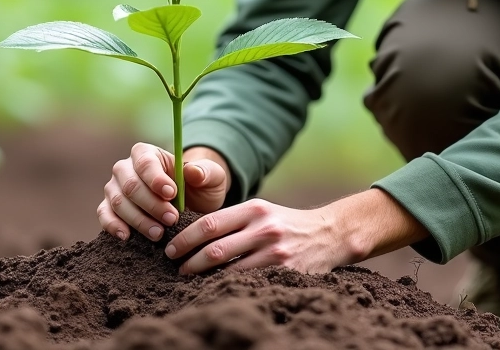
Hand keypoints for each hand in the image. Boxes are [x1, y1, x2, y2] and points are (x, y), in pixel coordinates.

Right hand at [97, 143, 229, 241]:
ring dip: (138, 220)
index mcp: (147, 153)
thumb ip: (206, 172)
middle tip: (171, 219)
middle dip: (151, 204)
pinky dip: (113, 226)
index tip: (172, 194)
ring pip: (118, 202)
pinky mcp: (109, 207)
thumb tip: (192, 172)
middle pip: (130, 185)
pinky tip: (126, 237)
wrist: (189, 206)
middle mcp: (125, 168)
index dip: (156, 179)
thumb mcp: (211, 178)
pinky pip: (104, 214)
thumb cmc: (198, 188)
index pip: (145, 162)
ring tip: (158, 234)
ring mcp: (114, 188)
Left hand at [164, 189, 428, 274]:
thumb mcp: (261, 211)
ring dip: (204, 278)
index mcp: (254, 208)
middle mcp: (263, 227)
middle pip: (214, 249)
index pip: (209, 224)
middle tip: (176, 270)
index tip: (170, 250)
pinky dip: (227, 287)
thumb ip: (232, 219)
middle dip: (189, 262)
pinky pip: (248, 282)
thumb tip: (191, 234)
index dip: (185, 240)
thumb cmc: (285, 223)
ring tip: (190, 282)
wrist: (329, 234)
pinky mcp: (285, 271)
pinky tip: (216, 290)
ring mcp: (275, 251)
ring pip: (228, 269)